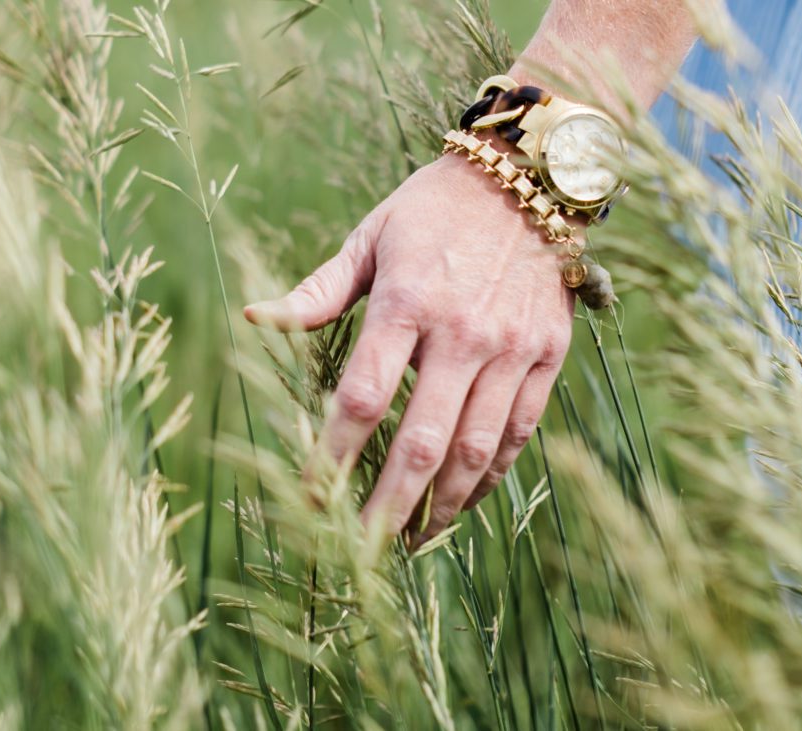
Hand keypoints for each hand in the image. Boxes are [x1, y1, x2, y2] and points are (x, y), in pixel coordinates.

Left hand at [244, 152, 575, 543]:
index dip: (332, 456)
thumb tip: (254, 319)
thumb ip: (318, 290)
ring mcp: (512, 347)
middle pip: (421, 440)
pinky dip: (490, 475)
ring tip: (413, 538)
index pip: (362, 397)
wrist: (528, 179)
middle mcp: (463, 331)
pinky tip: (464, 499)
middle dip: (387, 505)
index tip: (311, 496)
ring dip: (442, 504)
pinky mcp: (548, 355)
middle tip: (362, 549)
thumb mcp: (370, 237)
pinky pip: (519, 431)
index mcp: (407, 300)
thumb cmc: (434, 209)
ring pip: (476, 449)